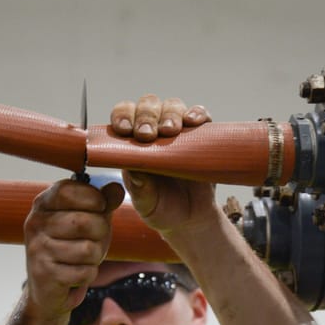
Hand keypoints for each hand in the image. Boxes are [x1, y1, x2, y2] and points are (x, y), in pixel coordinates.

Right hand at [23, 178, 123, 322]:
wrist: (48, 287)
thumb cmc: (71, 246)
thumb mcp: (89, 219)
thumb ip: (103, 202)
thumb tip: (117, 188)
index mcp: (43, 203)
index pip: (69, 191)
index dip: (93, 198)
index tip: (100, 206)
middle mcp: (35, 223)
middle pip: (85, 222)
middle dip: (101, 233)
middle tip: (95, 240)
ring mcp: (37, 249)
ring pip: (88, 250)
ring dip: (95, 257)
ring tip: (84, 258)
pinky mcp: (44, 274)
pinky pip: (85, 272)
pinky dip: (88, 274)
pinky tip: (76, 273)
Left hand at [110, 95, 215, 234]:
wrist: (191, 219)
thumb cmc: (162, 210)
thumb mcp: (147, 204)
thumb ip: (140, 190)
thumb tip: (135, 171)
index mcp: (132, 144)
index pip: (124, 116)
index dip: (123, 116)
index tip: (125, 129)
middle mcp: (154, 132)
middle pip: (148, 105)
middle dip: (146, 116)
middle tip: (148, 134)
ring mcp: (178, 132)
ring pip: (172, 106)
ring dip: (170, 114)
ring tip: (171, 131)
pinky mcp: (201, 136)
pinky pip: (201, 116)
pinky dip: (198, 114)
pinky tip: (194, 121)